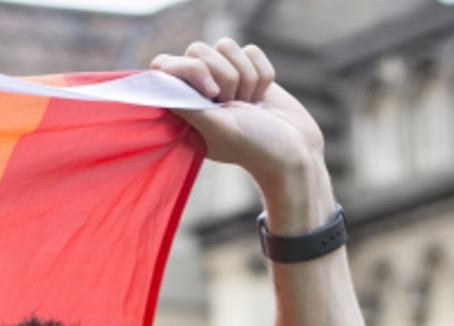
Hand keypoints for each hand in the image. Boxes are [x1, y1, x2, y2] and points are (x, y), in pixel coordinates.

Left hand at [151, 41, 330, 227]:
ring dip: (245, 76)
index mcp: (182, 105)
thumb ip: (185, 103)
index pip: (165, 64)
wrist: (295, 151)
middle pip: (198, 49)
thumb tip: (158, 79)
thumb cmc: (253, 145)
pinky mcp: (250, 71)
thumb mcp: (215, 127)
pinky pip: (252, 51)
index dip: (190, 70)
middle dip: (224, 76)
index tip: (211, 93)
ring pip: (227, 46)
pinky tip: (262, 97)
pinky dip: (263, 75)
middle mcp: (199, 89)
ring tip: (249, 104)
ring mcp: (225, 78)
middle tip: (233, 106)